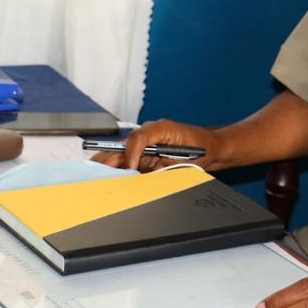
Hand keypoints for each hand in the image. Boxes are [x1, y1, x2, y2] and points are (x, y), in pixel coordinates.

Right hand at [90, 119, 224, 170]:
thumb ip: (165, 165)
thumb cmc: (202, 148)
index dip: (131, 153)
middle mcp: (150, 134)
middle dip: (110, 158)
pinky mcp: (148, 155)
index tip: (130, 167)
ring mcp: (148, 144)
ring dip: (111, 166)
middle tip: (96, 172)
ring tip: (96, 176)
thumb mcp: (186, 157)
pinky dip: (121, 170)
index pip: (138, 138)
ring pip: (124, 154)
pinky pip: (131, 162)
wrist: (212, 148)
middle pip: (125, 145)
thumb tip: (147, 174)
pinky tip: (109, 179)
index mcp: (160, 128)